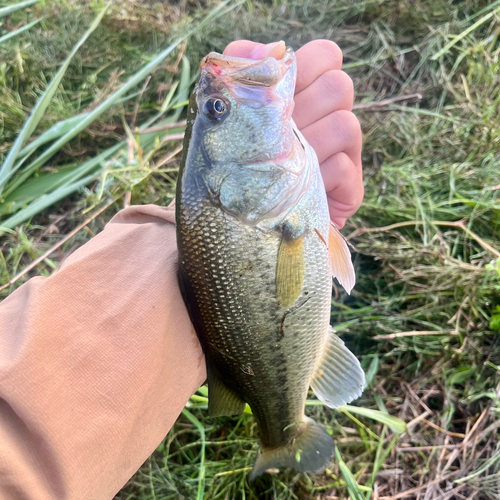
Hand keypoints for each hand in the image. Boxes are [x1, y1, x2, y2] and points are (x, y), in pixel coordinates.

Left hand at [223, 40, 362, 228]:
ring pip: (345, 125)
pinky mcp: (349, 187)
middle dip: (305, 107)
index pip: (327, 55)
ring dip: (307, 145)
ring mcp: (344, 153)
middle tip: (277, 132)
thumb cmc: (234, 160)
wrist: (238, 217)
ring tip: (281, 165)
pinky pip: (342, 168)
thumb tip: (273, 49)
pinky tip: (296, 189)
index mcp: (305, 95)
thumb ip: (242, 67)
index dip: (307, 64)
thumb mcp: (229, 110)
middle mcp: (330, 118)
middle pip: (339, 86)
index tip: (281, 88)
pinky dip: (315, 178)